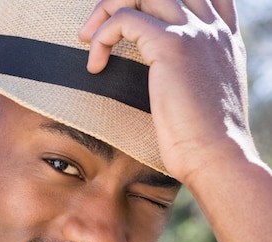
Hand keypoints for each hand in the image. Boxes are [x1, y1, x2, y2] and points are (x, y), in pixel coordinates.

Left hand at [79, 0, 256, 183]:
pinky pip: (124, 19)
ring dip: (105, 13)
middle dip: (122, 2)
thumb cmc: (203, 141)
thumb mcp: (203, 97)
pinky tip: (95, 66)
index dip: (155, 2)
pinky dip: (101, 37)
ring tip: (87, 41)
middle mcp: (211, 27)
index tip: (127, 26)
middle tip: (95, 31)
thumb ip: (190, 75)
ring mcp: (194, 32)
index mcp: (222, 37)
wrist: (216, 157)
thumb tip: (162, 80)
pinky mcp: (172, 46)